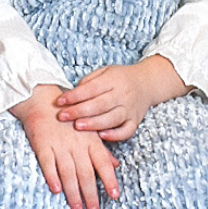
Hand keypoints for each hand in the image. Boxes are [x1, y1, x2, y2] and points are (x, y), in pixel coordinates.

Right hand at [11, 85, 120, 208]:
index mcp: (90, 141)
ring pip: (68, 173)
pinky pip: (48, 163)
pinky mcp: (42, 145)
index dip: (109, 179)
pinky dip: (51, 176)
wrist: (43, 102)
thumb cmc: (69, 119)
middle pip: (85, 173)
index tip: (114, 195)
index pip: (103, 163)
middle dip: (90, 194)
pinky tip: (56, 190)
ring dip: (73, 192)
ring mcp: (59, 145)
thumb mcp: (89, 132)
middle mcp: (77, 145)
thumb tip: (115, 165)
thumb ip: (102, 150)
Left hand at [55, 56, 190, 141]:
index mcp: (113, 80)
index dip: (74, 96)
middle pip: (100, 104)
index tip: (59, 101)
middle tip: (63, 116)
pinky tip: (101, 136)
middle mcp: (123, 95)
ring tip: (77, 126)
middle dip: (79, 111)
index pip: (91, 88)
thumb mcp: (105, 71)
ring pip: (112, 119)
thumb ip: (89, 82)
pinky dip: (115, 135)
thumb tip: (72, 95)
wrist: (147, 83)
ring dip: (93, 124)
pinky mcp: (135, 121)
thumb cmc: (121, 78)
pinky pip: (126, 131)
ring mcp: (130, 109)